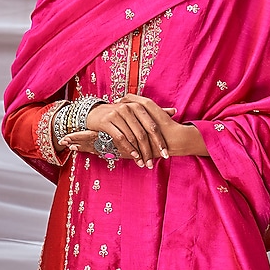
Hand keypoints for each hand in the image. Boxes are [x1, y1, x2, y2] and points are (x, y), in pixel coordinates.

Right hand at [60, 95, 175, 167]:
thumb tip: (175, 111)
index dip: (160, 141)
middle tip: (153, 163)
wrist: (94, 112)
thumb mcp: (136, 112)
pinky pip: (120, 137)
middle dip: (150, 150)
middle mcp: (129, 108)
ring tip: (143, 163)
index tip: (166, 154)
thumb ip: (155, 112)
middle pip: (144, 133)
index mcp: (139, 106)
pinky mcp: (107, 121)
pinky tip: (133, 156)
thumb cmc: (119, 114)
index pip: (153, 126)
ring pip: (132, 137)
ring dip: (139, 153)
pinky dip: (128, 148)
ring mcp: (117, 114)